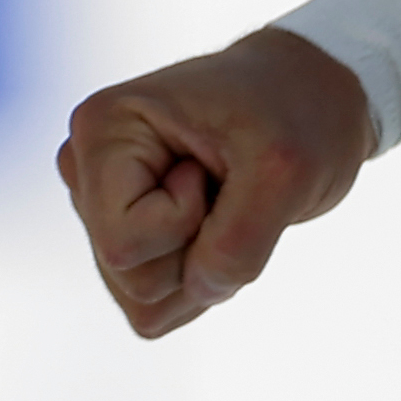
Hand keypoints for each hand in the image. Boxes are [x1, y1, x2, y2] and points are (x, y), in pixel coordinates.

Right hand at [56, 31, 370, 337]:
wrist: (313, 96)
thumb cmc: (296, 114)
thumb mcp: (285, 170)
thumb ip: (235, 246)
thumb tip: (199, 291)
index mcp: (102, 129)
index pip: (123, 241)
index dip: (185, 222)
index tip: (215, 165)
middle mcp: (86, 168)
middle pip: (127, 274)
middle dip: (196, 248)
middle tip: (229, 181)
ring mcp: (103, 207)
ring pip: (141, 297)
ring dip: (204, 264)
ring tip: (227, 197)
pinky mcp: (131, 237)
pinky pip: (155, 305)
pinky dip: (203, 278)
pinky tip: (221, 223)